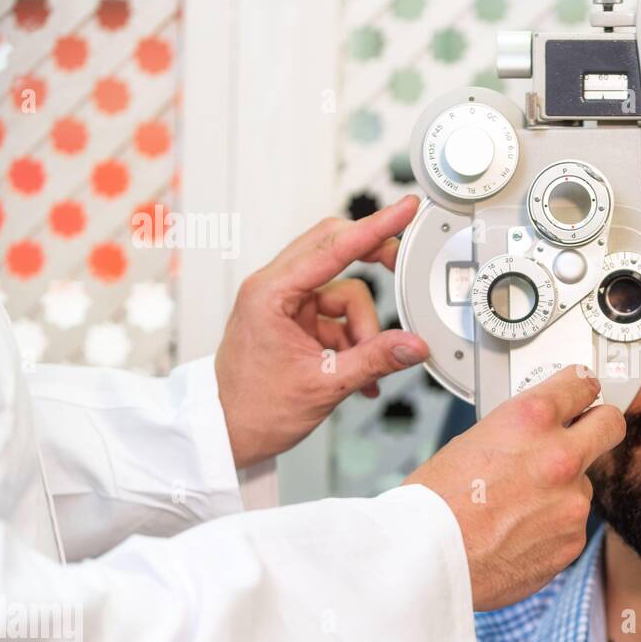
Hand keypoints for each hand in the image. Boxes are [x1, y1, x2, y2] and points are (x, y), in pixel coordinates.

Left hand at [215, 197, 426, 468]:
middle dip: (372, 263)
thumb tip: (414, 345)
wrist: (226, 433)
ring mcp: (286, 303)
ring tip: (362, 370)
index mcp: (270, 294)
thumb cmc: (254, 410)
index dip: (375, 227)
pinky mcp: (295, 320)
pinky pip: (338, 315)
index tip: (404, 209)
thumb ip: (374, 360)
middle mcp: (275, 289)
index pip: (333, 248)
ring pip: (345, 290)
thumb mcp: (324, 386)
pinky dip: (354, 340)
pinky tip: (357, 372)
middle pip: (336, 250)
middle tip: (401, 268)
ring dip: (363, 328)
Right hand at [406, 366, 625, 610]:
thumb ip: (519, 432)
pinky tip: (518, 532)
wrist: (430, 560)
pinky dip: (552, 526)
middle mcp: (560, 457)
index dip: (581, 389)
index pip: (582, 384)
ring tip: (516, 506)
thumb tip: (538, 433)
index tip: (583, 393)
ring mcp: (572, 501)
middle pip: (610, 425)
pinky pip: (571, 523)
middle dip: (599, 425)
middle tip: (588, 432)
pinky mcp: (572, 540)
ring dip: (562, 489)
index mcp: (531, 420)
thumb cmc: (437, 503)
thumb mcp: (473, 440)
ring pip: (583, 484)